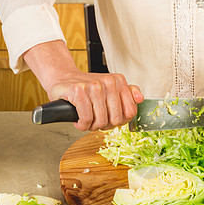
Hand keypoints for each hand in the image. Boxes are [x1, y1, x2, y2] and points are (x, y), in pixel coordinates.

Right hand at [23, 40, 143, 130]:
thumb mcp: (110, 89)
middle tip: (95, 120)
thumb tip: (140, 98)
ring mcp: (94, 86)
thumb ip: (128, 94)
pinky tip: (78, 120)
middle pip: (116, 119)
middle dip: (104, 125)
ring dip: (91, 126)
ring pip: (100, 121)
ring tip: (86, 119)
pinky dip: (81, 124)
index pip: (130, 112)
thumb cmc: (88, 89)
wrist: (63, 78)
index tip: (110, 119)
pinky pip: (86, 119)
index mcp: (119, 81)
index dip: (120, 121)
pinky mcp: (79, 91)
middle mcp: (109, 82)